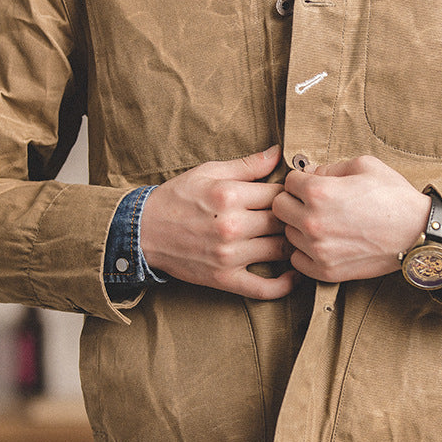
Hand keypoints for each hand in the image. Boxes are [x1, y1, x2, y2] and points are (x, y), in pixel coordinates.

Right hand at [140, 145, 295, 299]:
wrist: (144, 231)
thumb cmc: (178, 198)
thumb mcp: (209, 171)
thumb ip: (247, 165)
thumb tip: (278, 153)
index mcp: (228, 195)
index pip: (278, 194)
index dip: (289, 194)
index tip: (291, 197)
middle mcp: (231, 226)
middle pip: (282, 221)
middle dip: (293, 219)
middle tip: (297, 218)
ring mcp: (229, 255)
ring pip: (280, 250)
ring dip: (292, 245)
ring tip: (297, 240)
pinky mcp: (225, 279)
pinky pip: (264, 288)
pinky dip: (284, 285)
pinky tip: (293, 275)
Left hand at [273, 155, 431, 282]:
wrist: (418, 233)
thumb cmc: (393, 196)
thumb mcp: (364, 165)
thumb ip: (329, 167)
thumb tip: (309, 173)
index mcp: (318, 192)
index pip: (288, 182)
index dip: (301, 180)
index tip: (314, 185)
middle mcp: (312, 222)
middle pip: (279, 208)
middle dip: (294, 202)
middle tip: (313, 204)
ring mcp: (318, 249)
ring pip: (287, 234)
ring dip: (299, 227)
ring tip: (323, 224)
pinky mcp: (325, 271)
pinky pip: (297, 260)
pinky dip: (306, 252)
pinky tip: (323, 243)